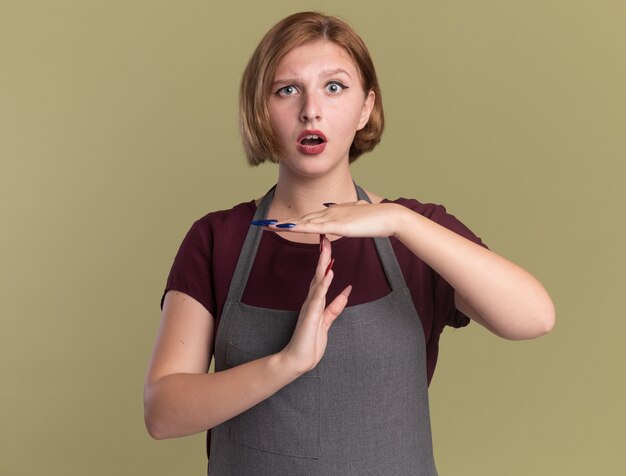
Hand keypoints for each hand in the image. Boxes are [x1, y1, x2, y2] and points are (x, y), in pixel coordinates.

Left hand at [270, 201, 405, 237]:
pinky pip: (314, 227)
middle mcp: (329, 212)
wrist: (388, 216)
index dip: (291, 220)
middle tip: (263, 225)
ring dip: (284, 224)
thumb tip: (337, 212)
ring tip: (267, 226)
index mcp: (332, 212)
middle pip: (300, 218)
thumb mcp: (357, 214)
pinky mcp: (337, 225)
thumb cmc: (376, 218)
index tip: (277, 223)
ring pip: (303, 221)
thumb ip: (346, 214)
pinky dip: (298, 226)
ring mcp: (332, 217)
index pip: (307, 217)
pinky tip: (287, 227)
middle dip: (280, 222)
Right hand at [280, 237, 351, 375]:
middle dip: (322, 256)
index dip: (325, 261)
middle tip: (326, 239)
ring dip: (323, 265)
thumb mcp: (327, 321)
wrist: (298, 360)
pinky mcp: (311, 316)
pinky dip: (324, 284)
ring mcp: (310, 307)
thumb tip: (346, 290)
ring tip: (326, 249)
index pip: (321, 277)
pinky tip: (328, 273)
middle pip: (318, 274)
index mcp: (315, 302)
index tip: (328, 246)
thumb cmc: (310, 342)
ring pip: (317, 282)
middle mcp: (311, 301)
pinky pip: (319, 297)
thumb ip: (335, 306)